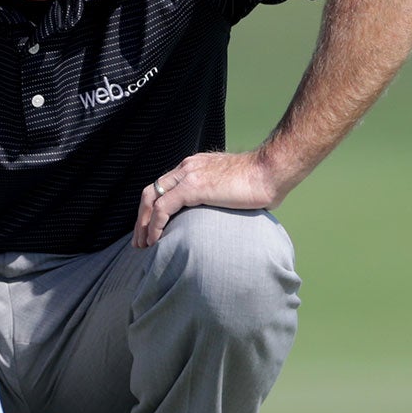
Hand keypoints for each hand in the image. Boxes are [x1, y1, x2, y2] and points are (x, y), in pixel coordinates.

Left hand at [132, 150, 282, 248]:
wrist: (270, 171)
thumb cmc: (260, 183)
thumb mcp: (232, 188)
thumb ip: (220, 197)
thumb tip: (222, 217)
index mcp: (195, 167)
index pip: (164, 186)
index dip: (153, 209)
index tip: (152, 230)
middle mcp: (187, 168)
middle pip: (152, 191)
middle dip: (142, 217)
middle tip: (140, 241)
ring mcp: (188, 176)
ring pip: (152, 198)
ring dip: (144, 224)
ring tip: (144, 245)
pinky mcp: (193, 187)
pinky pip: (163, 207)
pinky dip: (155, 225)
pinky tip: (155, 240)